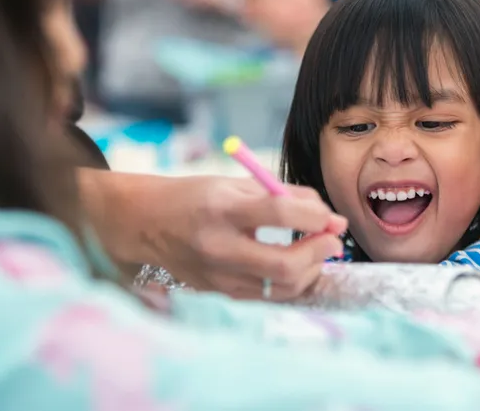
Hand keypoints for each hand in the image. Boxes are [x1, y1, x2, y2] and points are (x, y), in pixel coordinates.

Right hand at [81, 171, 347, 300]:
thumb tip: (329, 216)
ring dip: (311, 270)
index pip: (279, 215)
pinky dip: (290, 283)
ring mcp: (217, 277)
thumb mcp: (237, 183)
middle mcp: (219, 247)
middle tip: (334, 240)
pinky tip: (296, 266)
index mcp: (222, 209)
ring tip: (317, 251)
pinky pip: (267, 296)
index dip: (315, 217)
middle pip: (283, 265)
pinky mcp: (219, 294)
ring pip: (280, 288)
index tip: (332, 216)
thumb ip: (284, 195)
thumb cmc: (195, 197)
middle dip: (320, 253)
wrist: (145, 223)